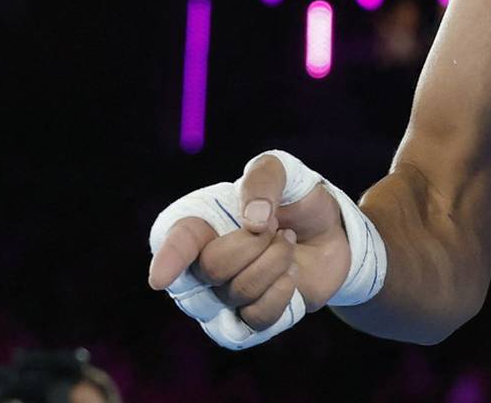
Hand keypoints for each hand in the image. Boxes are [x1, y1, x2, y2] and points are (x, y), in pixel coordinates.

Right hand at [147, 155, 352, 332]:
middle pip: (213, 268)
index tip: (162, 278)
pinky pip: (257, 318)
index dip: (168, 259)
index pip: (175, 242)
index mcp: (199, 223)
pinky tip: (291, 273)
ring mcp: (223, 297)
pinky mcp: (248, 321)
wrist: (329, 231)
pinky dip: (283, 290)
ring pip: (239, 292)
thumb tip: (254, 221)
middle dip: (256, 243)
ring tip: (287, 242)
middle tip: (276, 225)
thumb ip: (263, 179)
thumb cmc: (293, 198)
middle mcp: (201, 264)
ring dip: (276, 260)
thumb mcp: (283, 170)